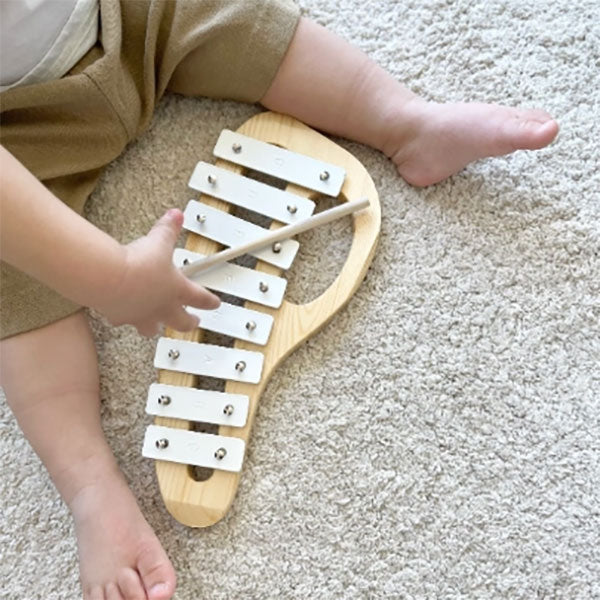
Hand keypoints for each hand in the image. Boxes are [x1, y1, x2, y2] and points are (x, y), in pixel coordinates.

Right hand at [94, 209, 219, 335]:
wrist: (110, 278)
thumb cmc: (138, 264)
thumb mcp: (159, 240)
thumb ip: (168, 228)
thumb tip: (176, 215)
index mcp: (177, 290)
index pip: (201, 298)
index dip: (211, 301)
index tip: (215, 304)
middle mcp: (161, 307)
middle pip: (182, 323)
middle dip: (189, 323)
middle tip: (193, 322)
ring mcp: (141, 315)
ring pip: (153, 328)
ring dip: (155, 327)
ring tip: (155, 327)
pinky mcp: (119, 317)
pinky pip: (124, 321)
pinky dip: (123, 318)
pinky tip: (121, 314)